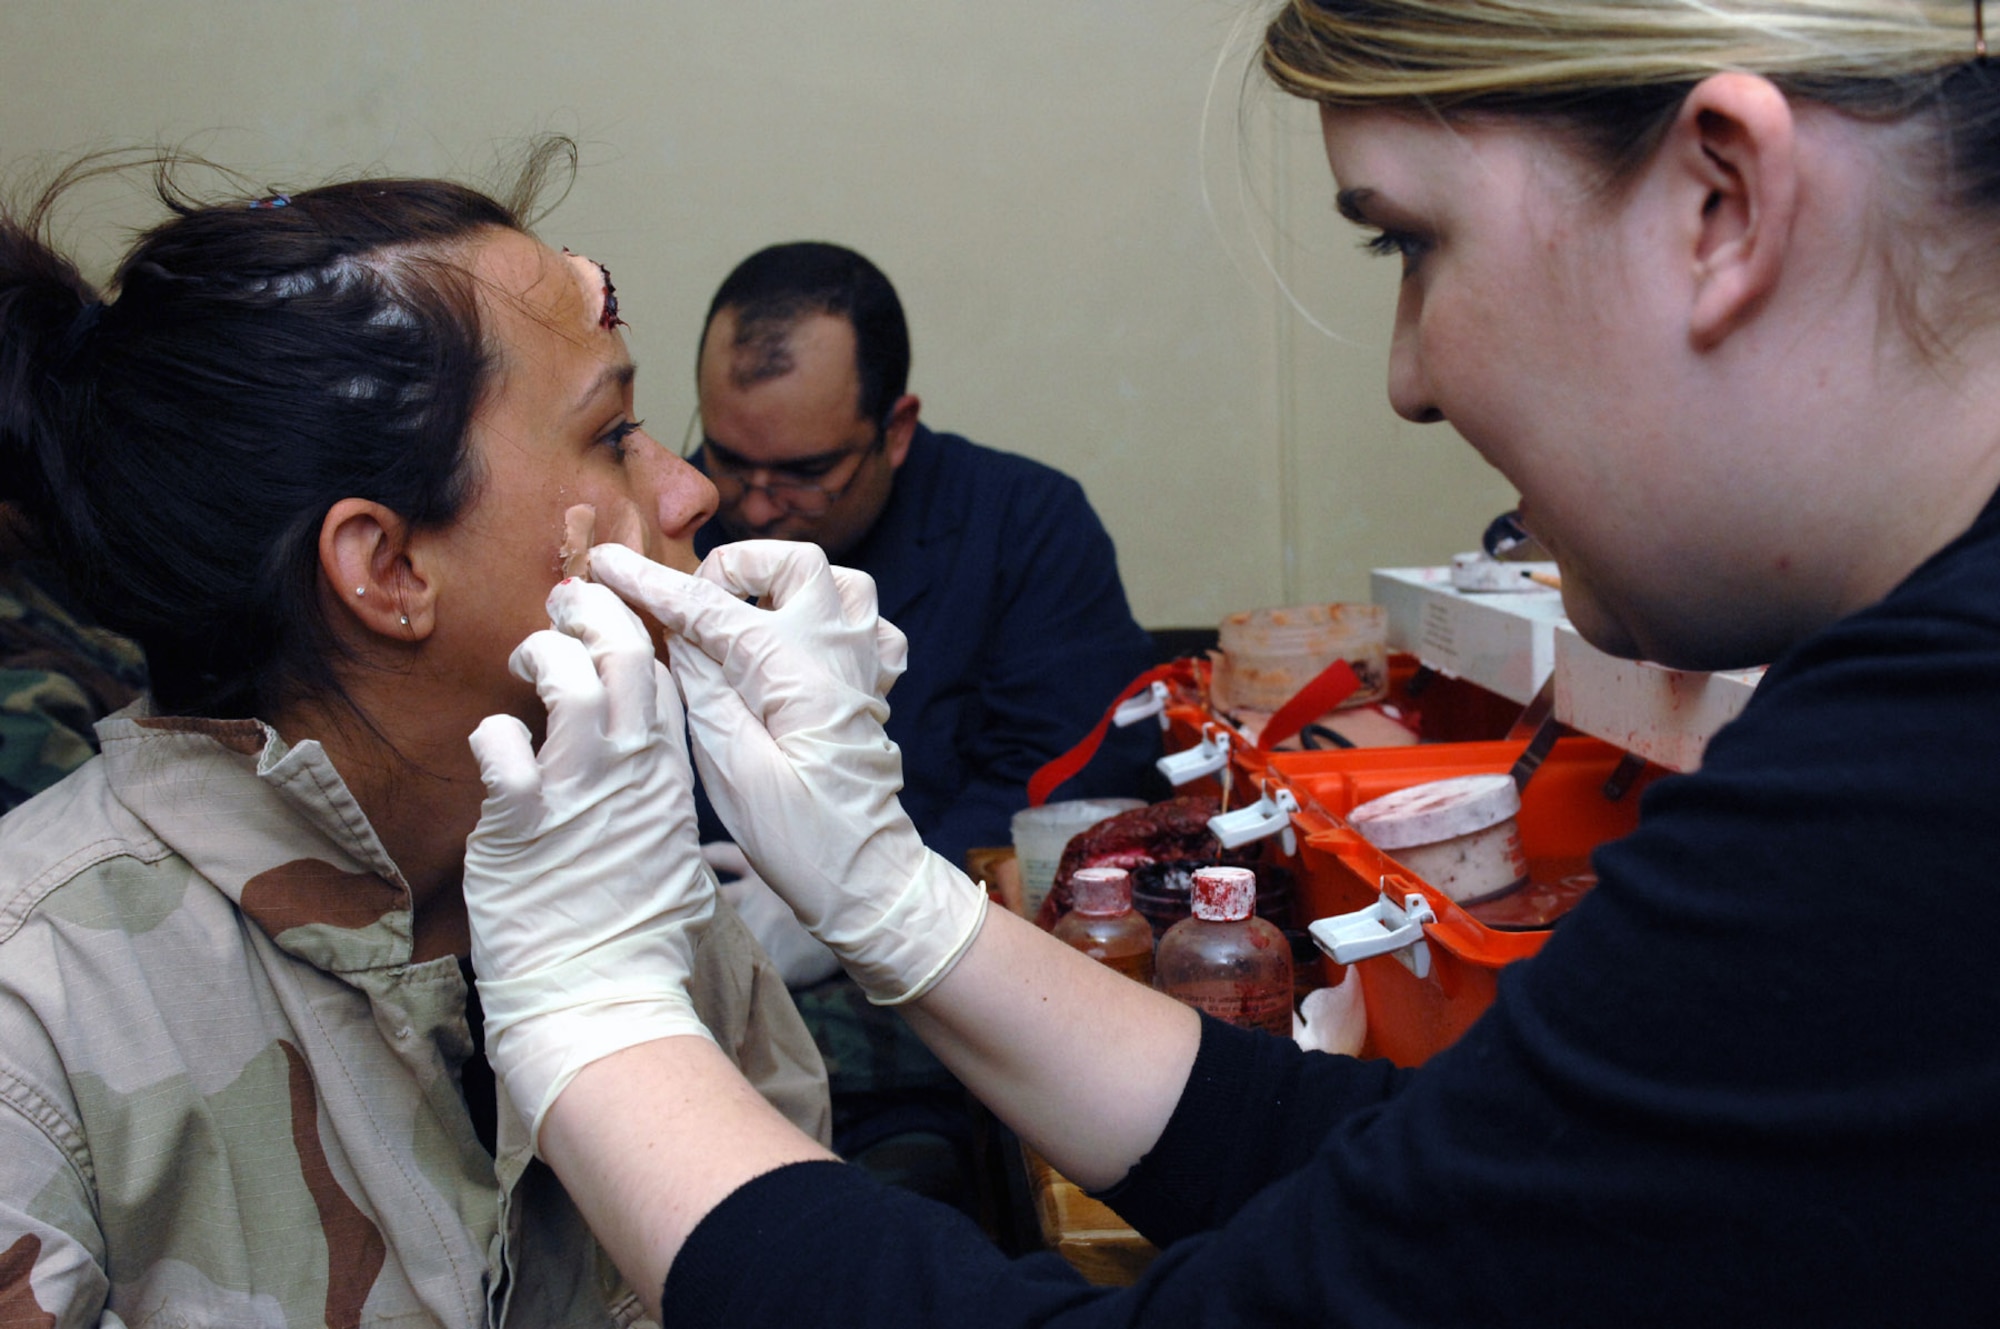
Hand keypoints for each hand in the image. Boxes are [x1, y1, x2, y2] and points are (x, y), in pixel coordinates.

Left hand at [463, 578, 715, 1144]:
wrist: (603, 993)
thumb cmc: (640, 941)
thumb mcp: (675, 863)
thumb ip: (660, 818)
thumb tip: (654, 812)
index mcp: (667, 777)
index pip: (661, 678)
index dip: (634, 637)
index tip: (607, 626)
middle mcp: (631, 770)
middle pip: (625, 655)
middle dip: (594, 613)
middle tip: (565, 603)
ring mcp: (580, 789)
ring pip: (572, 681)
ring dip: (545, 655)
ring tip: (529, 658)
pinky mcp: (524, 819)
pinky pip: (503, 747)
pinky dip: (493, 734)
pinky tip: (492, 745)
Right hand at [591, 540, 986, 1004]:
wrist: (866, 881)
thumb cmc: (801, 839)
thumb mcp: (731, 769)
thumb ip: (704, 686)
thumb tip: (681, 631)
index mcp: (799, 670)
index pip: (711, 607)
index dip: (652, 583)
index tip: (605, 562)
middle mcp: (841, 654)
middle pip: (796, 564)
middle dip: (736, 566)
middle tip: (693, 602)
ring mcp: (866, 669)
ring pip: (842, 583)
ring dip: (789, 583)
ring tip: (745, 612)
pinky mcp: (874, 692)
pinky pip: (867, 628)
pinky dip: (830, 619)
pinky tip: (799, 646)